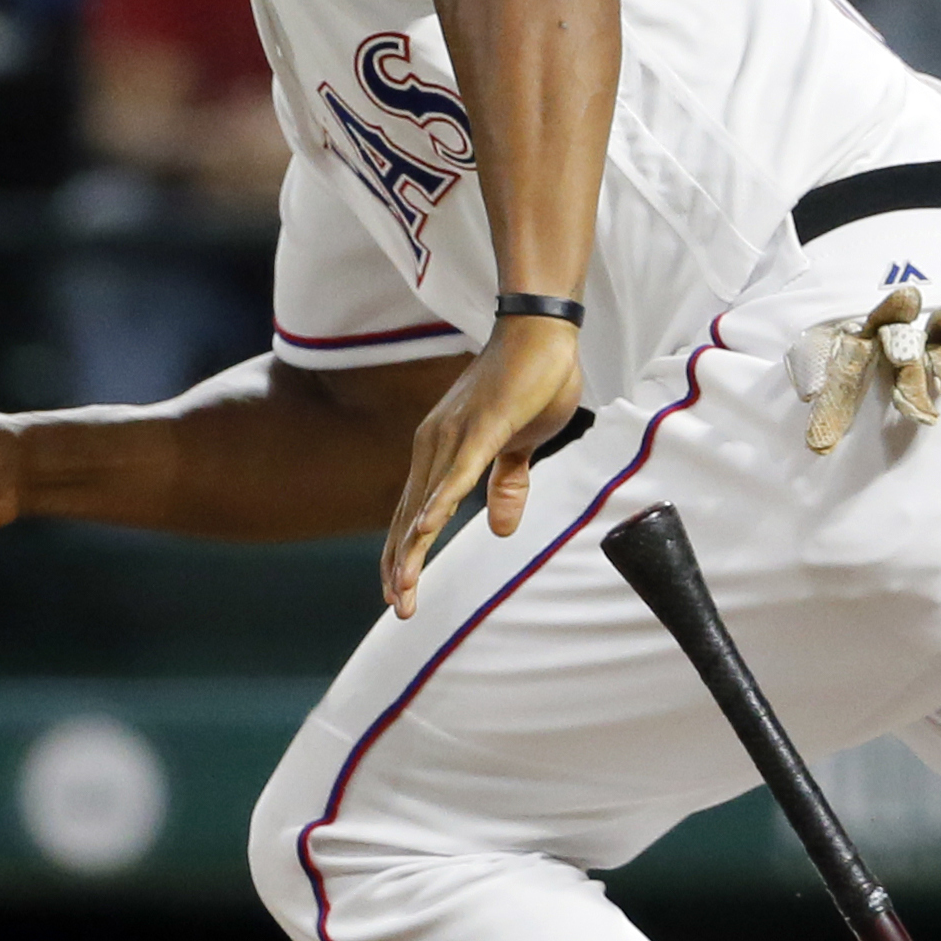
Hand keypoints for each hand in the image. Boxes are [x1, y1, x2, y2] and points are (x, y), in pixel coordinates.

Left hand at [380, 313, 581, 619]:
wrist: (543, 330)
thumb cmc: (533, 381)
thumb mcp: (521, 446)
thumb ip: (508, 485)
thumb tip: (501, 530)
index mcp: (441, 452)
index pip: (413, 516)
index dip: (404, 557)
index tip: (398, 596)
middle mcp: (436, 446)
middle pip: (409, 518)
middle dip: (401, 567)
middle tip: (398, 610)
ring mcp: (455, 435)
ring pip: (427, 503)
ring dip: (413, 549)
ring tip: (403, 589)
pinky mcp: (482, 426)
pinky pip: (458, 472)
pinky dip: (439, 502)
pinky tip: (424, 530)